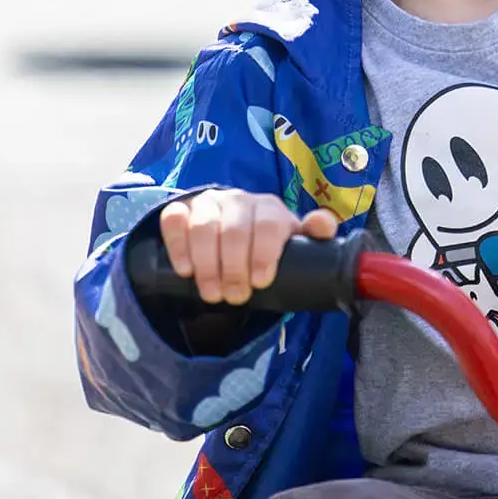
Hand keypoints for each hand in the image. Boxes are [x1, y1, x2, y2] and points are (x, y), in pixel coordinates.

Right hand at [156, 191, 338, 306]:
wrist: (233, 238)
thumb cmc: (267, 246)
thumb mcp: (292, 243)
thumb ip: (313, 235)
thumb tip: (323, 225)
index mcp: (269, 208)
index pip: (269, 224)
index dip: (264, 253)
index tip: (260, 282)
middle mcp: (238, 200)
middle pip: (234, 230)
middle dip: (233, 269)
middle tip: (235, 297)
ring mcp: (208, 203)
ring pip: (203, 227)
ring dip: (206, 265)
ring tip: (212, 294)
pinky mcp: (182, 210)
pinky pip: (174, 220)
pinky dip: (178, 245)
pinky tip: (185, 270)